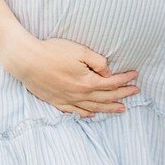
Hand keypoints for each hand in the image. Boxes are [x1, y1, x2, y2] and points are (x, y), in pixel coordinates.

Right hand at [0, 35, 140, 115]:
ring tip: (121, 109)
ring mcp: (68, 100)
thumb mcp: (79, 50)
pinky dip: (87, 114)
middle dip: (123, 95)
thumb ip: (97, 62)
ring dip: (109, 108)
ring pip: (93, 108)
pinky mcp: (57, 102)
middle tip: (136, 92)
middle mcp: (79, 95)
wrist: (28, 61)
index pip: (111, 83)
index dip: (125, 79)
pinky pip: (76, 112)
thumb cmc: (53, 51)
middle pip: (106, 98)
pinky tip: (92, 114)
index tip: (136, 76)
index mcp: (87, 82)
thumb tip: (108, 73)